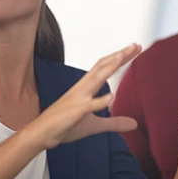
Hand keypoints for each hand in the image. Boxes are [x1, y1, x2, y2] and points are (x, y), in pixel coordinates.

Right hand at [26, 44, 141, 148]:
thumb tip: (134, 124)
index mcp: (85, 89)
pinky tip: (111, 97)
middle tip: (135, 46)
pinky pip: (88, 106)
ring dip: (109, 68)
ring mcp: (78, 99)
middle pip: (102, 67)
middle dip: (119, 56)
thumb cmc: (65, 126)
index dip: (119, 58)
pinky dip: (99, 101)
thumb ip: (115, 123)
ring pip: (95, 80)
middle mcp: (82, 89)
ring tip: (122, 57)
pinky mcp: (75, 113)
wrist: (42, 133)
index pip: (104, 68)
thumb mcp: (95, 126)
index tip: (134, 49)